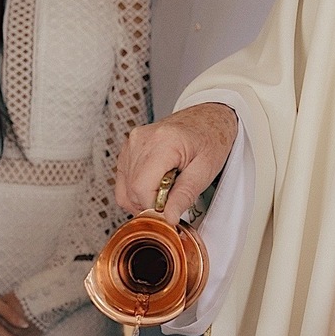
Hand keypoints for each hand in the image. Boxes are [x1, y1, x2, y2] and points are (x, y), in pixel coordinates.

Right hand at [114, 102, 237, 223]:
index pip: (141, 188)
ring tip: (166, 187)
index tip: (171, 210)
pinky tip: (156, 183)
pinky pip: (124, 181)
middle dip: (151, 203)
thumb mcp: (206, 170)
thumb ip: (185, 195)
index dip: (154, 207)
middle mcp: (141, 140)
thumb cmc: (210, 138)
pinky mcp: (128, 148)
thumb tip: (168, 217)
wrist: (208, 118)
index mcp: (162, 142)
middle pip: (131, 191)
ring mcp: (131, 143)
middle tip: (173, 197)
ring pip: (125, 190)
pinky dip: (138, 190)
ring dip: (144, 198)